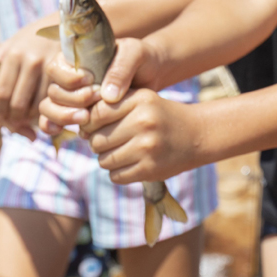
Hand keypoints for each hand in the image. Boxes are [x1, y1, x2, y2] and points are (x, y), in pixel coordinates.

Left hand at [0, 23, 62, 137]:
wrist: (68, 23)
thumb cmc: (36, 36)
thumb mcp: (13, 43)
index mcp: (12, 54)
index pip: (0, 93)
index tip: (1, 117)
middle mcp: (30, 61)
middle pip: (18, 103)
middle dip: (15, 119)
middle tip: (16, 123)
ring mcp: (50, 66)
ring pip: (37, 104)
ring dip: (32, 117)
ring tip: (30, 118)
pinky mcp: (67, 71)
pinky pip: (54, 98)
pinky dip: (48, 108)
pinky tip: (45, 108)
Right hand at [37, 37, 162, 129]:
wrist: (152, 76)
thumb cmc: (142, 59)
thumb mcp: (135, 54)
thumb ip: (121, 68)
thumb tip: (106, 96)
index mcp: (76, 59)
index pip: (55, 68)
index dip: (68, 78)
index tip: (90, 80)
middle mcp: (68, 78)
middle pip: (52, 91)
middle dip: (71, 99)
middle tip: (94, 99)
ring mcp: (70, 97)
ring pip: (48, 108)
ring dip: (62, 115)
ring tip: (85, 118)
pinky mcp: (76, 113)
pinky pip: (52, 122)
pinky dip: (53, 126)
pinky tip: (63, 130)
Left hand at [82, 89, 202, 182]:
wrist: (197, 135)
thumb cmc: (161, 116)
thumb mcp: (142, 100)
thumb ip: (111, 106)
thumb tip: (79, 128)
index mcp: (141, 100)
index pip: (96, 114)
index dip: (91, 124)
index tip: (98, 127)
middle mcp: (144, 121)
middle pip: (96, 140)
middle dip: (100, 144)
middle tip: (114, 141)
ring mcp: (148, 147)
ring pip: (104, 160)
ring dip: (109, 159)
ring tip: (125, 152)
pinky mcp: (150, 169)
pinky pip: (115, 176)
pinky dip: (120, 172)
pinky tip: (133, 163)